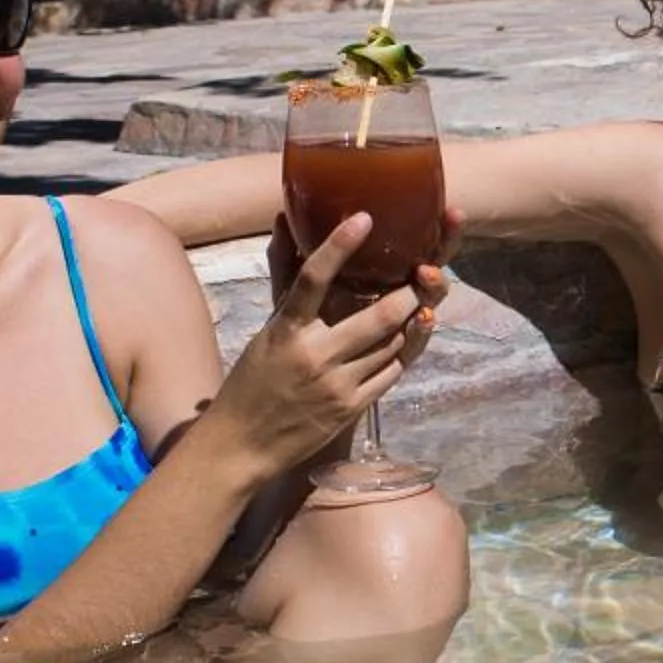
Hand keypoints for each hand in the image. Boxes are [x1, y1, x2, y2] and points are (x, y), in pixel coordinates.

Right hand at [214, 214, 424, 473]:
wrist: (242, 445)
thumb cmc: (251, 382)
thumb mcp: (266, 333)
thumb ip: (284, 280)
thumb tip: (285, 220)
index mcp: (286, 329)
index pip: (313, 277)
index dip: (339, 245)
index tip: (363, 217)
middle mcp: (315, 354)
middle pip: (380, 317)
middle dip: (408, 296)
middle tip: (420, 277)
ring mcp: (337, 384)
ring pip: (393, 345)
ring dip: (408, 325)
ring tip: (414, 307)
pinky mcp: (352, 408)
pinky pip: (392, 373)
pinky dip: (401, 354)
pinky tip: (402, 342)